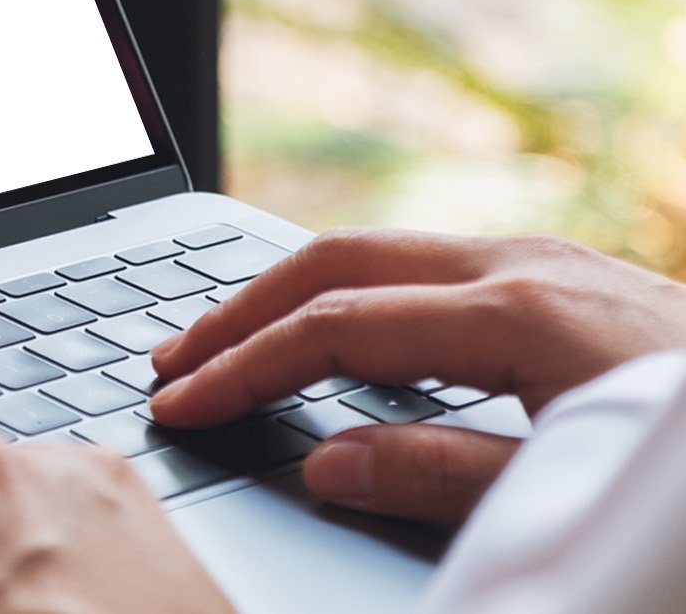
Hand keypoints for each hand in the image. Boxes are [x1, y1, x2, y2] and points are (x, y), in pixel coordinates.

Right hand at [148, 229, 685, 522]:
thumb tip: (322, 458)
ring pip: (381, 250)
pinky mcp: (573, 278)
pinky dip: (356, 294)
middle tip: (169, 358)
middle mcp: (526, 264)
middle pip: (337, 257)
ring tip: (227, 341)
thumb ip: (442, 475)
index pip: (332, 328)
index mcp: (518, 313)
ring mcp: (553, 261)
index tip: (177, 406)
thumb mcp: (577, 496)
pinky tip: (340, 338)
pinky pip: (430, 266)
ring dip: (291, 292)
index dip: (242, 368)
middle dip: (239, 305)